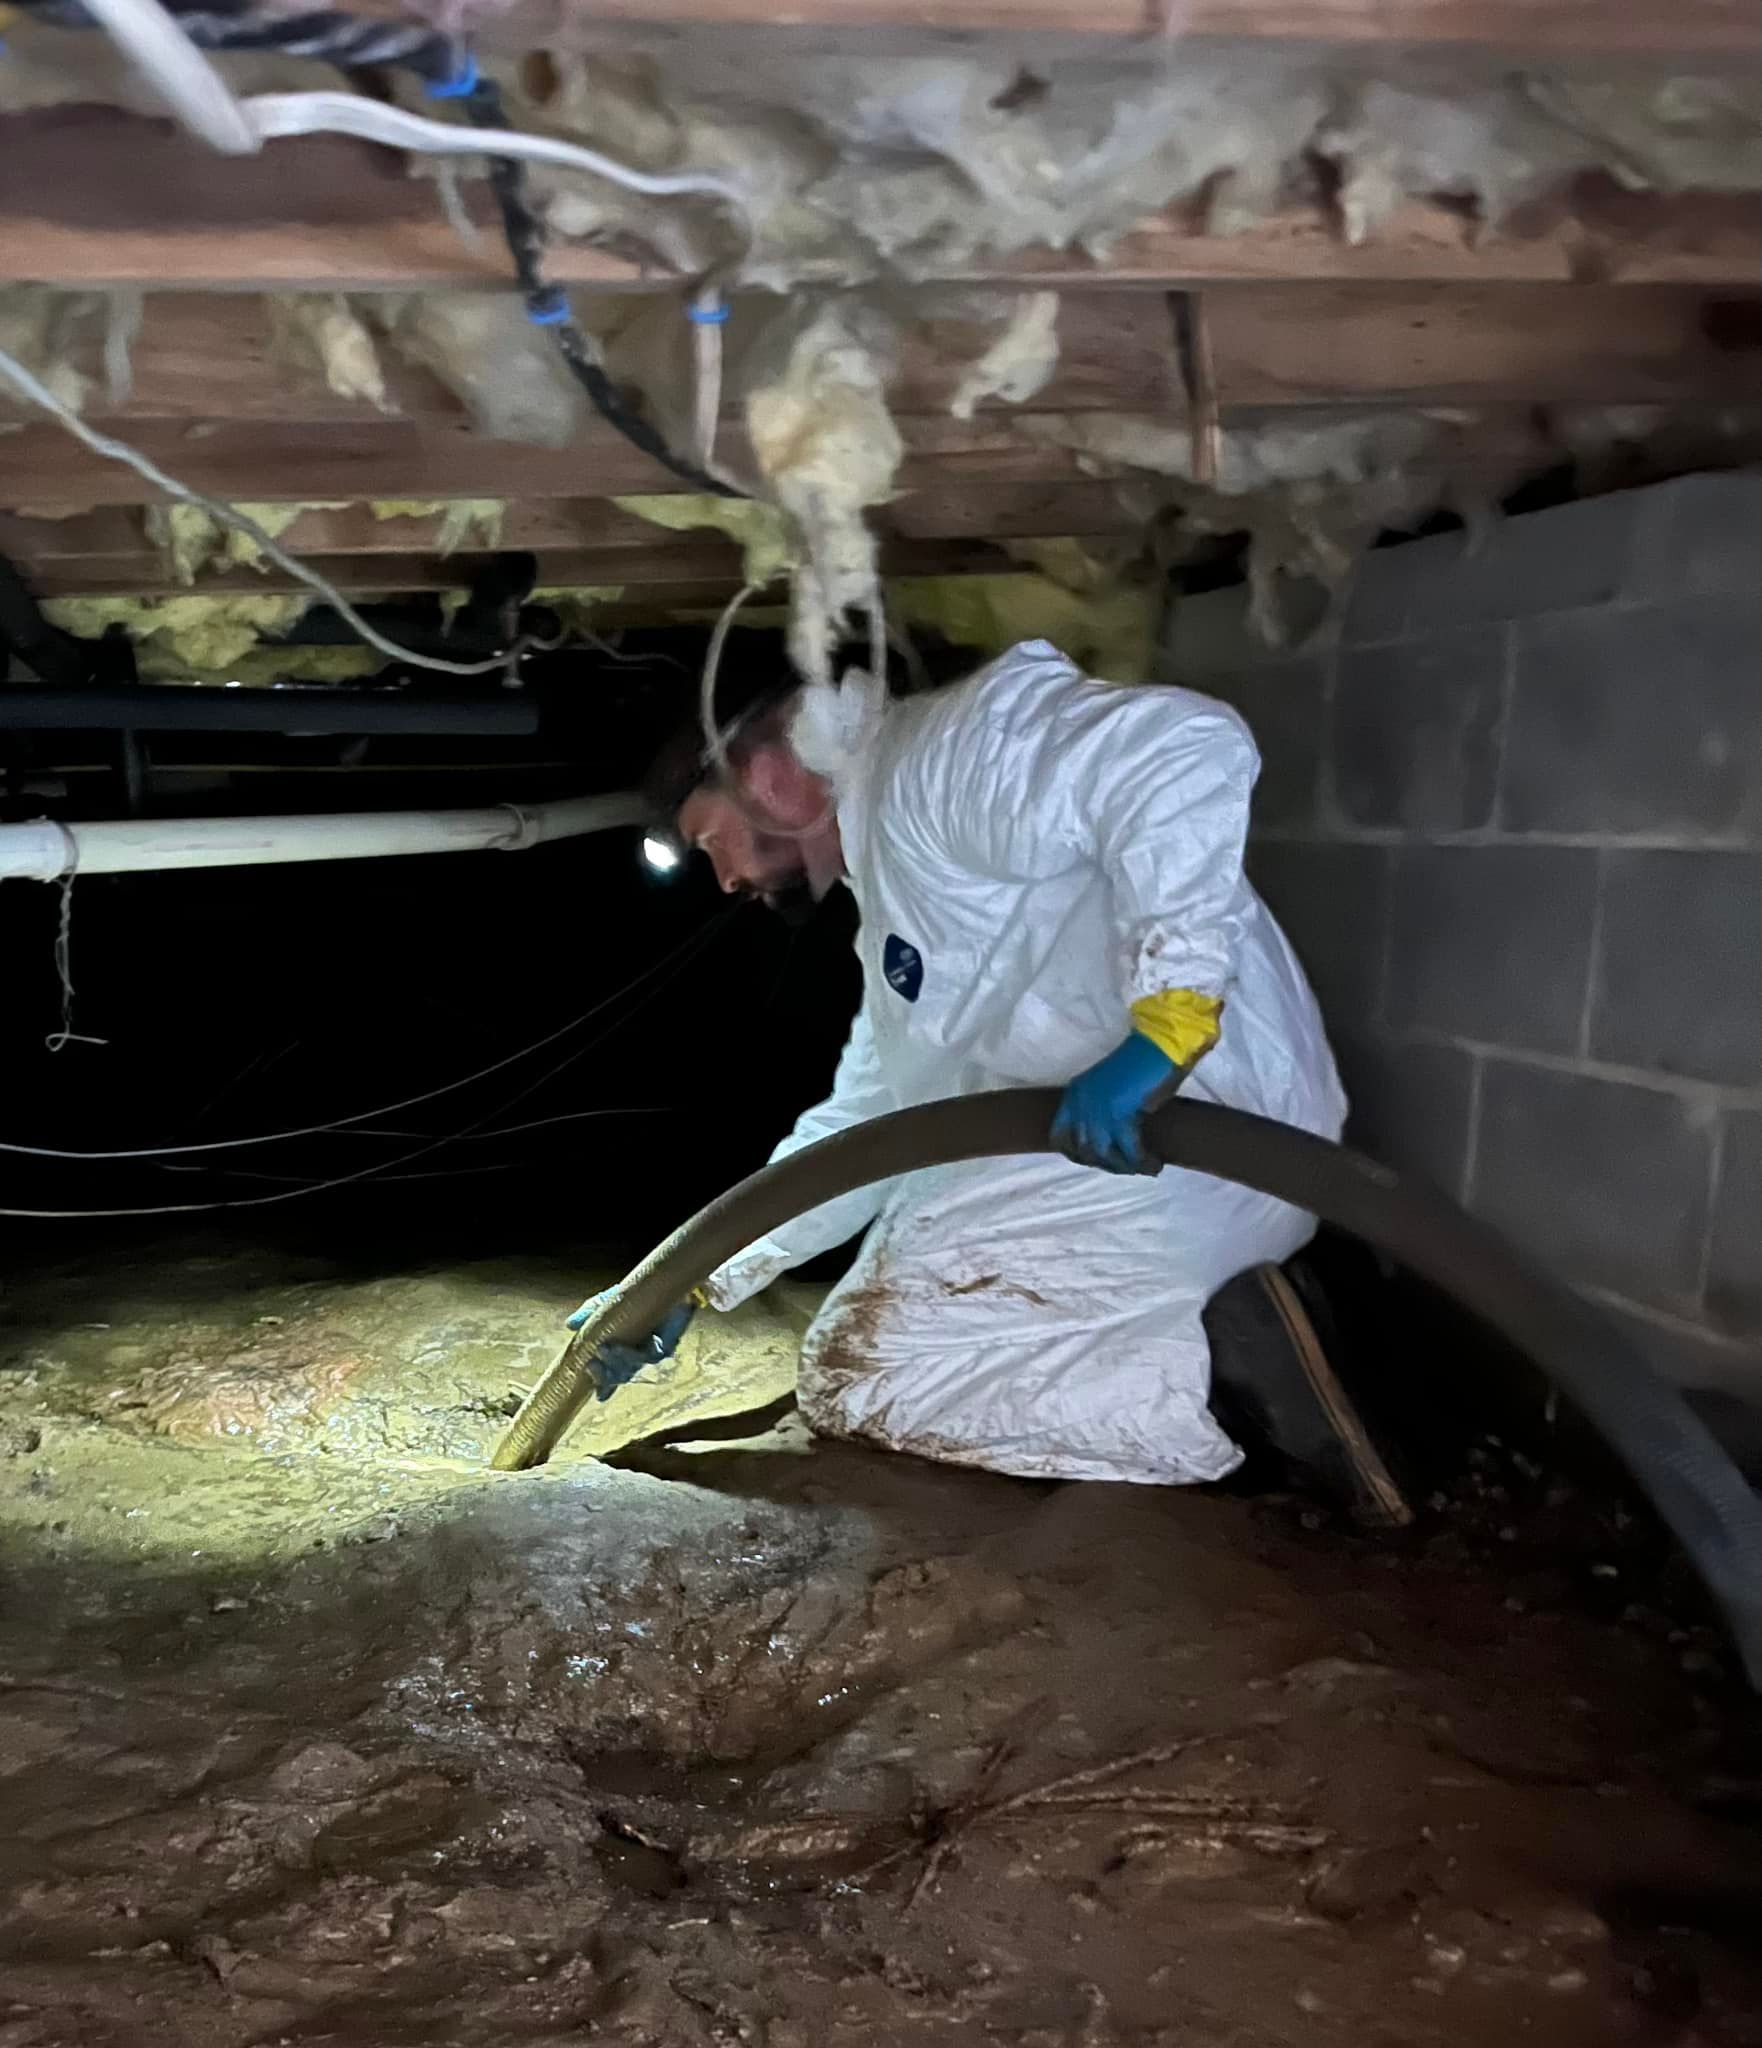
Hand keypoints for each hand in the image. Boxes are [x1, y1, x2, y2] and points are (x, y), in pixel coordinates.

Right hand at [564, 1292, 696, 1401]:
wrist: (663, 1284)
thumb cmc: (634, 1296)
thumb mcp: (606, 1301)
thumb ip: (588, 1313)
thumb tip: (569, 1325)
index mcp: (618, 1352)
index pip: (609, 1375)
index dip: (603, 1386)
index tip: (597, 1393)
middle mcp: (634, 1357)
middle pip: (620, 1376)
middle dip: (605, 1376)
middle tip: (591, 1365)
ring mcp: (649, 1353)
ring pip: (633, 1368)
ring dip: (619, 1361)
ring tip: (606, 1348)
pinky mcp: (665, 1346)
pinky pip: (652, 1356)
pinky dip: (641, 1352)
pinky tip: (634, 1343)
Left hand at [1051, 1031, 1176, 1175]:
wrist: (1161, 1044)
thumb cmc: (1142, 1062)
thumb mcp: (1110, 1088)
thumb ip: (1103, 1110)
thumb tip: (1111, 1141)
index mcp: (1075, 1093)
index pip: (1059, 1136)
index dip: (1076, 1154)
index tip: (1098, 1160)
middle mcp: (1081, 1103)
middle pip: (1082, 1149)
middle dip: (1106, 1164)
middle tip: (1128, 1166)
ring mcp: (1098, 1109)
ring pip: (1103, 1154)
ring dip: (1124, 1167)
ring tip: (1143, 1167)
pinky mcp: (1120, 1114)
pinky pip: (1129, 1150)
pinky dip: (1142, 1161)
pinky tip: (1154, 1165)